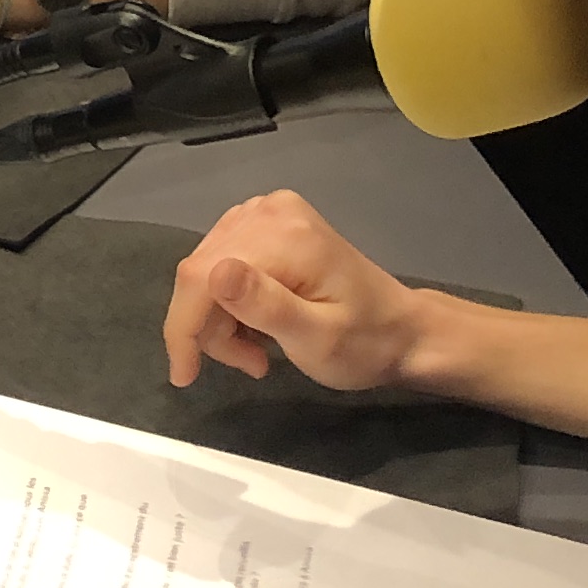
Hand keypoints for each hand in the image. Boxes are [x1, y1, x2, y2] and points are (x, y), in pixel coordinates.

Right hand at [162, 190, 436, 394]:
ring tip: (257, 351)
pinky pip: (223, 260)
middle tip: (249, 365)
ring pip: (207, 268)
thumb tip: (214, 274)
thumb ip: (267, 306)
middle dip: (209, 328)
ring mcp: (268, 211)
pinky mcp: (270, 220)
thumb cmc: (366, 345)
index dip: (183, 328)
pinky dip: (229, 300)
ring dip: (219, 318)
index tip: (185, 376)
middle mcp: (269, 211)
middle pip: (201, 272)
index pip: (201, 276)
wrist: (404, 331)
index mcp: (283, 237)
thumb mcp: (318, 339)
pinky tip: (257, 321)